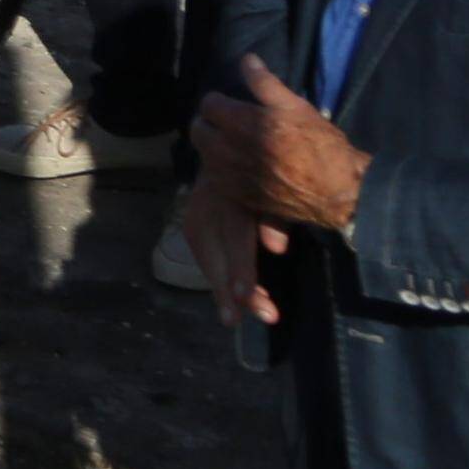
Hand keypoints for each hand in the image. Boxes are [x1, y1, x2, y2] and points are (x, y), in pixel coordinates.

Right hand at [174, 163, 281, 328]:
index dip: (240, 268)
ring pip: (205, 256)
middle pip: (214, 251)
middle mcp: (209, 202)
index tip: (245, 298)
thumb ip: (276, 216)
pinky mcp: (192, 223)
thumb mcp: (276, 187)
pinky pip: (203, 255)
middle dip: (225, 288)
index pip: (235, 236)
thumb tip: (276, 248)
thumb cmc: (265, 170)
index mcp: (233, 192)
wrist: (230, 147)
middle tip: (236, 320)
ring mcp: (196, 212)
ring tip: (235, 315)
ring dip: (220, 287)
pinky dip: (215, 277)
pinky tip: (230, 295)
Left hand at [212, 57, 366, 231]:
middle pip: (198, 130)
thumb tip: (246, 59)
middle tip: (226, 122)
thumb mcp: (296, 107)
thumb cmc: (319, 144)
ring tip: (230, 142)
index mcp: (243, 123)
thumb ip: (265, 82)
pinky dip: (220, 168)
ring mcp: (232, 176)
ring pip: (204, 154)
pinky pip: (215, 178)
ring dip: (212, 145)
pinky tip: (236, 164)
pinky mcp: (239, 196)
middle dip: (209, 122)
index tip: (229, 103)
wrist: (336, 190)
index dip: (219, 100)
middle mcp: (230, 150)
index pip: (208, 104)